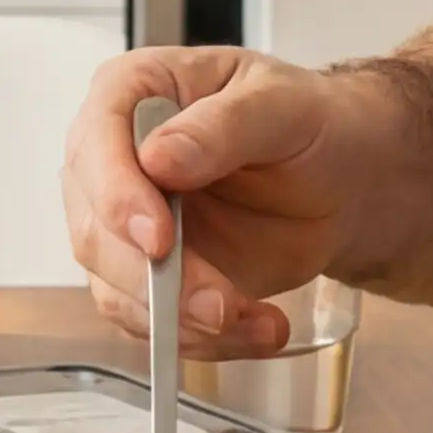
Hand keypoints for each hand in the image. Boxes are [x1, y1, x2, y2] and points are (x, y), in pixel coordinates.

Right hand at [63, 47, 367, 357]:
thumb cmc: (307, 123)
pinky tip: (257, 328)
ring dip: (180, 319)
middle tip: (216, 303)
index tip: (158, 238)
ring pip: (116, 288)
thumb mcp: (281, 105)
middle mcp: (112, 161)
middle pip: (94, 230)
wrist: (338, 179)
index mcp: (130, 94)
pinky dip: (203, 339)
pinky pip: (153, 323)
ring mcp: (125, 225)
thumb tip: (160, 158)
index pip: (95, 143)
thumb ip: (223, 126)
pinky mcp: (150, 278)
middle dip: (152, 279)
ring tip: (253, 320)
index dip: (116, 195)